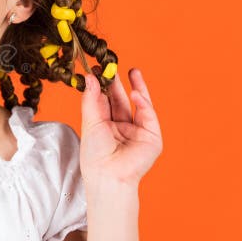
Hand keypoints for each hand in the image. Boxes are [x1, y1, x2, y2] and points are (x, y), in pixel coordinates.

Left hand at [79, 68, 162, 188]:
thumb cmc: (95, 155)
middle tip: (112, 65)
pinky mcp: (151, 136)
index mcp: (103, 126)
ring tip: (132, 71)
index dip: (101, 85)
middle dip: (118, 83)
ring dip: (136, 88)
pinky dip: (144, 103)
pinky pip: (148, 115)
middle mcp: (121, 128)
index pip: (104, 101)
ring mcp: (137, 131)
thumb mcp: (90, 122)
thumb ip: (91, 99)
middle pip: (120, 100)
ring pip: (137, 105)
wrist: (108, 175)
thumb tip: (91, 77)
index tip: (96, 69)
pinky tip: (136, 93)